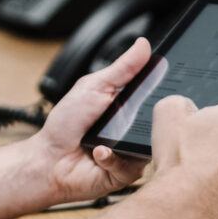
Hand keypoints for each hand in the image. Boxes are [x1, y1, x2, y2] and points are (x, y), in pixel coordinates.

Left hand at [33, 38, 151, 204]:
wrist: (49, 159)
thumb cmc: (66, 124)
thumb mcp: (95, 86)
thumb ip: (122, 68)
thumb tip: (143, 44)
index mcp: (130, 106)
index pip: (157, 96)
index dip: (164, 90)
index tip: (168, 82)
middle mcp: (135, 130)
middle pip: (159, 122)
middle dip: (148, 117)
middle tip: (130, 114)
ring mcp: (133, 152)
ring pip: (150, 146)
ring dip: (126, 139)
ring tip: (108, 136)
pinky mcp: (126, 173)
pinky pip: (133, 166)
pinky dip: (112, 157)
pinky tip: (98, 152)